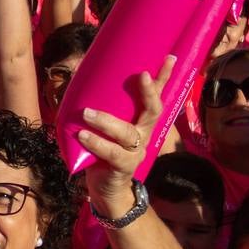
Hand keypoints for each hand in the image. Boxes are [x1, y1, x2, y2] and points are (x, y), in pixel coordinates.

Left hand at [78, 54, 174, 197]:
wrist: (107, 190)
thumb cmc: (103, 153)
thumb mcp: (104, 127)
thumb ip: (99, 105)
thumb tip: (80, 73)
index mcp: (142, 122)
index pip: (156, 97)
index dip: (163, 78)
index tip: (168, 58)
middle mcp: (144, 134)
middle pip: (153, 112)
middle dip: (150, 93)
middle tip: (142, 75)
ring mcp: (136, 152)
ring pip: (127, 133)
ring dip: (107, 121)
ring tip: (87, 113)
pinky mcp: (124, 167)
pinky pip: (112, 153)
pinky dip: (96, 143)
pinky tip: (82, 136)